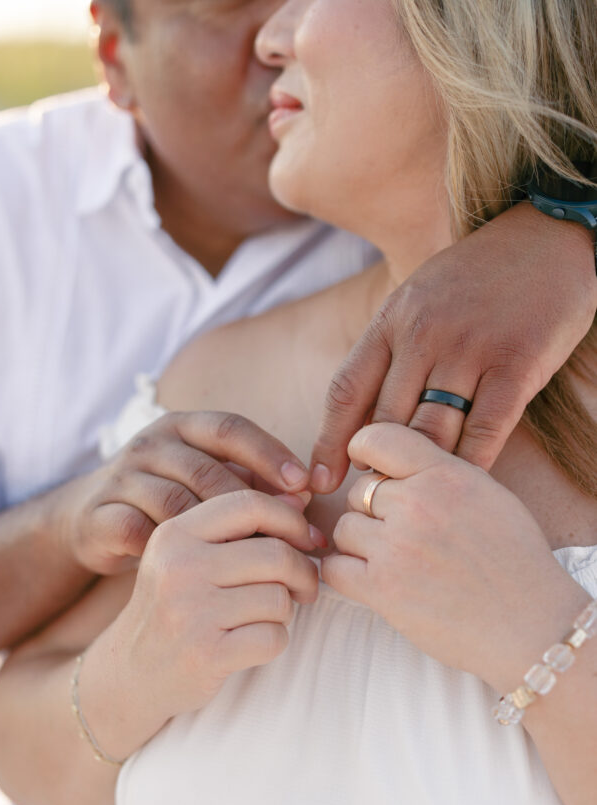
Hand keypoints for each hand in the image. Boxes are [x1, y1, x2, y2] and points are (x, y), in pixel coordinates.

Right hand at [59, 411, 310, 574]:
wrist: (93, 524)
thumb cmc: (169, 506)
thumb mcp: (207, 483)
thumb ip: (250, 485)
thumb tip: (304, 500)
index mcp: (180, 427)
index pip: (230, 429)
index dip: (269, 454)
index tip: (304, 485)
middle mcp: (148, 446)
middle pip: (208, 471)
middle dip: (256, 507)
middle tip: (297, 542)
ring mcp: (120, 480)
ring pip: (176, 505)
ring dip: (219, 540)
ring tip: (261, 570)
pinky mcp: (99, 518)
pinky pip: (140, 534)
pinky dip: (174, 556)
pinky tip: (206, 583)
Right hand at [95, 490, 321, 756]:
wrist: (130, 672)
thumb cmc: (175, 606)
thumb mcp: (186, 557)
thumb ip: (234, 529)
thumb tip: (303, 499)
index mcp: (175, 534)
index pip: (250, 504)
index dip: (291, 519)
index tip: (307, 541)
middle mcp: (179, 567)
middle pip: (276, 555)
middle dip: (303, 573)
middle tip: (303, 588)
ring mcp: (190, 612)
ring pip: (279, 599)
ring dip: (284, 612)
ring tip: (262, 617)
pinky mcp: (205, 654)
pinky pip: (273, 637)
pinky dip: (274, 642)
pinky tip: (251, 644)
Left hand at [310, 203, 596, 489]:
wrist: (549, 235)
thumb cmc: (477, 277)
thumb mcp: (417, 298)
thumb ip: (390, 351)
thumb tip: (361, 418)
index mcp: (392, 319)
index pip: (346, 390)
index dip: (329, 442)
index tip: (318, 482)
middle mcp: (424, 334)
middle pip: (386, 421)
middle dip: (374, 469)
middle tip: (370, 507)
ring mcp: (471, 348)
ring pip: (432, 431)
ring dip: (419, 475)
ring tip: (410, 507)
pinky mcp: (517, 363)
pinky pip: (486, 430)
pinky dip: (469, 465)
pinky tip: (459, 489)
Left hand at [322, 422, 587, 689]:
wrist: (532, 625)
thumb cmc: (514, 563)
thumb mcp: (488, 496)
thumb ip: (440, 475)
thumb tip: (392, 470)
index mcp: (446, 474)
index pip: (377, 438)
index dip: (364, 451)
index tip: (371, 472)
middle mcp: (418, 503)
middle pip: (359, 492)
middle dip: (373, 513)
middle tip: (404, 537)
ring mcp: (397, 546)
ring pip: (344, 529)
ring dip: (360, 546)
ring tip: (395, 563)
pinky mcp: (381, 589)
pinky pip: (334, 568)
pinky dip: (346, 575)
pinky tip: (372, 582)